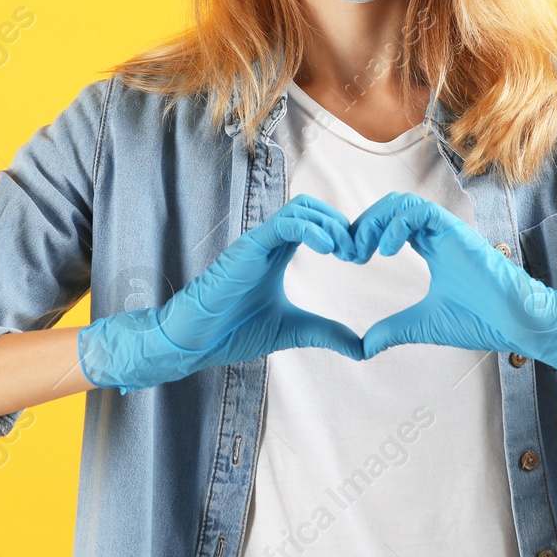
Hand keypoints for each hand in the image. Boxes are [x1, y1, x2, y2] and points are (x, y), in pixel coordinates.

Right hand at [77, 194, 364, 393]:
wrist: (193, 341)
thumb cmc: (233, 331)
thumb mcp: (293, 331)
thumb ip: (326, 333)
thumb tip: (363, 348)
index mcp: (279, 254)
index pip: (317, 224)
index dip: (343, 233)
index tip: (359, 257)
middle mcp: (269, 242)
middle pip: (313, 208)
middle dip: (341, 224)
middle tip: (357, 253)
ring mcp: (258, 242)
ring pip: (301, 208)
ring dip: (330, 223)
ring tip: (344, 250)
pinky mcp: (249, 248)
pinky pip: (284, 223)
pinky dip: (311, 228)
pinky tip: (327, 248)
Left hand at [349, 191, 556, 370]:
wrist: (517, 323)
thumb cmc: (480, 320)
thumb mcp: (422, 325)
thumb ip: (393, 330)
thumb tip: (363, 346)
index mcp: (431, 248)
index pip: (389, 224)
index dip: (365, 233)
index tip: (349, 256)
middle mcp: (438, 234)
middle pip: (390, 207)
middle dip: (364, 224)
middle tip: (348, 251)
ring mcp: (448, 231)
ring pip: (402, 203)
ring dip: (376, 221)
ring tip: (363, 250)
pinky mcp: (458, 232)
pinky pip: (421, 212)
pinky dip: (397, 225)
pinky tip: (386, 250)